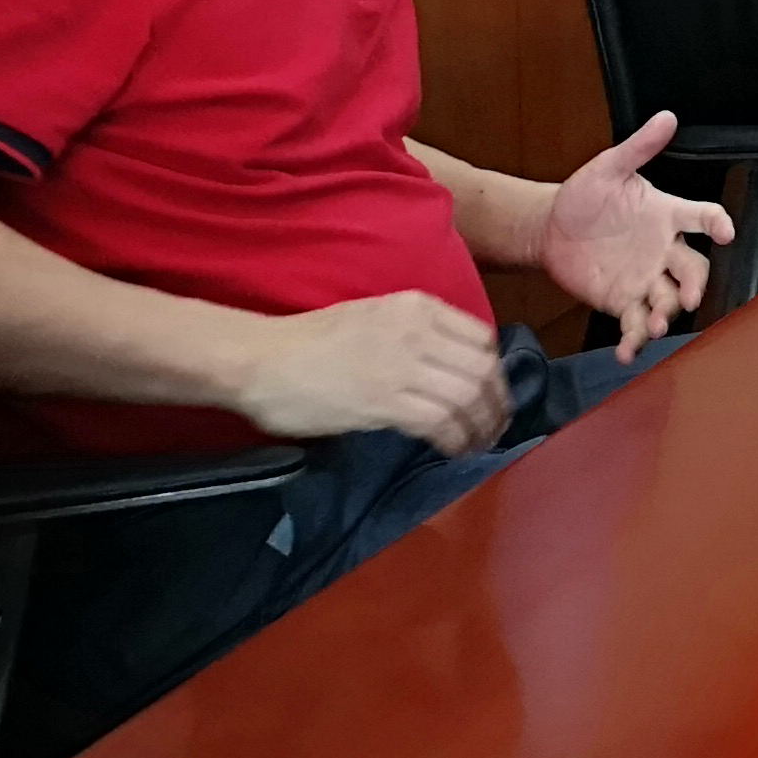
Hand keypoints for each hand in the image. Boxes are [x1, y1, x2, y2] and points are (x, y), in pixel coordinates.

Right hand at [231, 292, 508, 455]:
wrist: (261, 360)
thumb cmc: (310, 343)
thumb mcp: (375, 319)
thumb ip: (415, 335)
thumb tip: (445, 369)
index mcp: (418, 307)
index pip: (482, 337)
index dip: (493, 371)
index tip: (490, 393)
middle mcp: (418, 330)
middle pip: (483, 369)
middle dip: (496, 402)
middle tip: (495, 426)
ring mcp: (403, 364)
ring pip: (469, 396)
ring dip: (482, 426)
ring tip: (479, 443)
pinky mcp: (386, 399)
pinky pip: (441, 421)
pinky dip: (457, 439)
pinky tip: (454, 450)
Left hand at [544, 112, 733, 360]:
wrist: (550, 230)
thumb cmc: (584, 196)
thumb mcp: (608, 167)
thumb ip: (638, 147)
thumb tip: (666, 117)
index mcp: (666, 214)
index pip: (702, 217)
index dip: (717, 223)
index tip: (725, 233)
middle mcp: (663, 249)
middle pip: (692, 269)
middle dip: (694, 285)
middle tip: (687, 297)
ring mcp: (645, 278)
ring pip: (667, 300)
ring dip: (665, 315)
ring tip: (654, 325)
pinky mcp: (623, 301)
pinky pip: (635, 323)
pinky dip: (634, 340)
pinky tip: (627, 351)